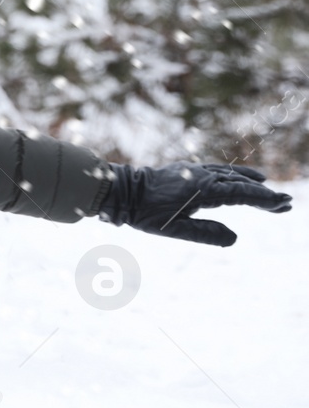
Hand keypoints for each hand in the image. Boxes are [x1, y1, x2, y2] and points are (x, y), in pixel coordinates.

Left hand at [98, 162, 292, 246]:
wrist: (121, 190)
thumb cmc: (144, 212)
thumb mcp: (174, 229)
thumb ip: (205, 233)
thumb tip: (235, 238)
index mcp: (203, 190)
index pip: (242, 194)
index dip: (264, 200)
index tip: (284, 203)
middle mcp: (202, 176)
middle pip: (240, 184)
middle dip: (264, 195)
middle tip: (286, 203)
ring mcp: (195, 171)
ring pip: (230, 175)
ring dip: (250, 183)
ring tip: (269, 190)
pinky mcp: (187, 170)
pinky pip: (217, 170)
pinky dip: (233, 173)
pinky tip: (239, 176)